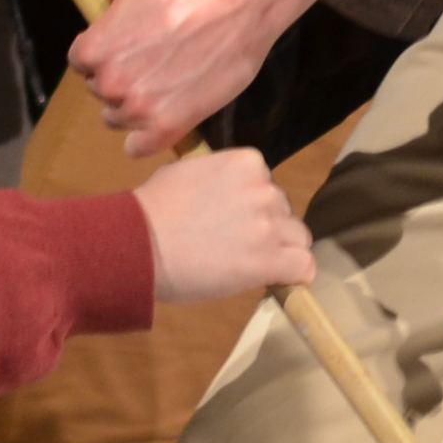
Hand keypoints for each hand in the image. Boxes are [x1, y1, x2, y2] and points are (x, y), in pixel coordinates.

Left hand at [70, 0, 318, 159]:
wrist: (242, 3)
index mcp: (95, 48)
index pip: (80, 61)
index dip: (101, 51)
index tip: (123, 46)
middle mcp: (111, 83)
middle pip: (99, 89)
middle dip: (117, 76)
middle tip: (148, 60)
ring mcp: (140, 109)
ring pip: (116, 118)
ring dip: (131, 105)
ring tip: (158, 85)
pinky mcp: (169, 126)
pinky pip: (138, 147)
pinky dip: (143, 139)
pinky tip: (157, 120)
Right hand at [132, 147, 314, 303]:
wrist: (139, 246)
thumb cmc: (151, 211)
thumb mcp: (185, 173)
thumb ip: (217, 178)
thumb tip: (223, 189)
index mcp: (246, 163)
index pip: (267, 184)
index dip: (252, 207)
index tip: (232, 221)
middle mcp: (263, 189)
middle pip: (283, 211)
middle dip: (265, 228)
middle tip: (233, 245)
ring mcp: (268, 225)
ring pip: (298, 239)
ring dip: (280, 252)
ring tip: (246, 265)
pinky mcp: (270, 260)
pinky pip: (304, 267)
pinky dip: (294, 276)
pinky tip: (279, 280)